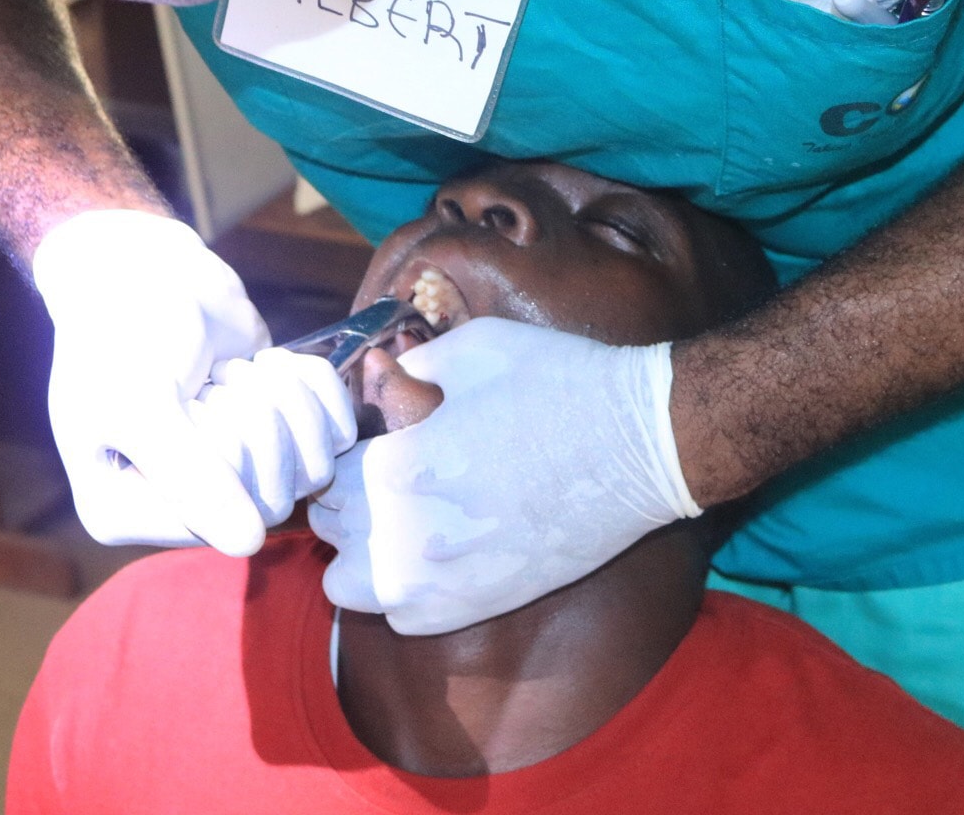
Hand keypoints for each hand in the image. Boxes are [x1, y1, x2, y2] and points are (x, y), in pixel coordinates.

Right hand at [32, 210, 349, 554]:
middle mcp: (182, 506)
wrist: (147, 266)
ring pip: (310, 471)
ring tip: (240, 369)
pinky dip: (313, 387)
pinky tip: (275, 361)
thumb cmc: (124, 329)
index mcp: (126, 511)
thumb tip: (248, 545)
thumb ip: (189, 475)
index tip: (192, 400)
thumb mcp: (140, 401)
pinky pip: (333, 436)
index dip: (224, 454)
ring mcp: (237, 473)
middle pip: (271, 501)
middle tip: (221, 378)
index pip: (215, 523)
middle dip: (259, 421)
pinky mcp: (279, 432)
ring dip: (286, 401)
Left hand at [308, 317, 695, 635]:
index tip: (364, 437)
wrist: (640, 444)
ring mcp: (442, 584)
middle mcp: (407, 538)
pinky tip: (431, 551)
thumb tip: (377, 375)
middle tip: (378, 471)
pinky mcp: (477, 607)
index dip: (341, 448)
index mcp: (397, 468)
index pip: (323, 472)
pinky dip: (401, 589)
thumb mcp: (470, 349)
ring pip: (347, 586)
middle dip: (344, 495)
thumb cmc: (558, 383)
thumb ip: (406, 368)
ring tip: (397, 517)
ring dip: (359, 551)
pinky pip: (401, 616)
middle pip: (327, 528)